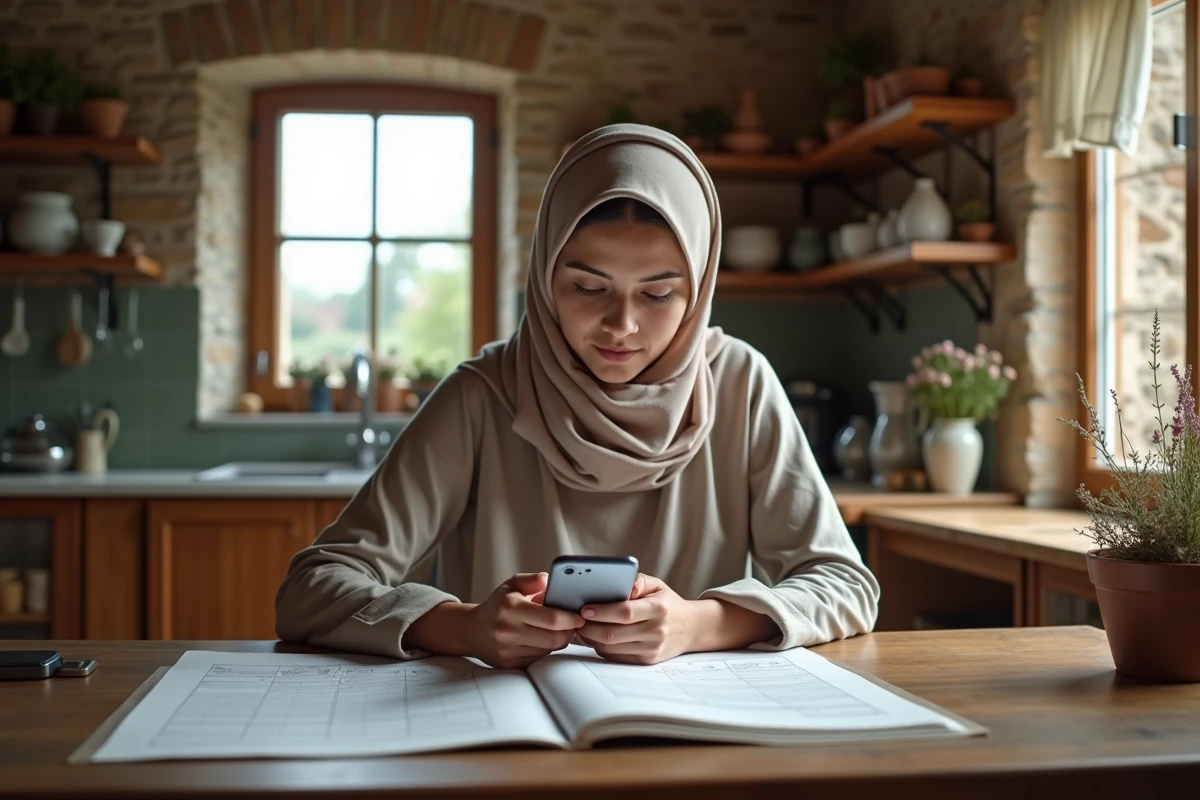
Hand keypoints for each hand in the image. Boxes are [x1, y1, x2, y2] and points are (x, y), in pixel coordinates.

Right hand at [464, 573, 584, 669]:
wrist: (473, 630)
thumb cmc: (498, 605)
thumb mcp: (512, 584)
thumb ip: (533, 580)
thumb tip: (550, 580)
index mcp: (511, 607)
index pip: (552, 619)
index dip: (570, 619)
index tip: (579, 616)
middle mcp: (508, 630)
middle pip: (554, 638)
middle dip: (569, 632)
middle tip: (573, 624)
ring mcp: (508, 649)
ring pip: (548, 650)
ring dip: (558, 641)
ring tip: (557, 630)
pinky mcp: (510, 664)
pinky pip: (538, 659)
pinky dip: (546, 650)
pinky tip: (542, 639)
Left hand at [575, 573, 697, 664]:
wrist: (691, 628)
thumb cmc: (668, 603)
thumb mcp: (657, 585)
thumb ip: (638, 581)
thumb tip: (622, 585)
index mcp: (659, 608)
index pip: (625, 612)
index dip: (602, 611)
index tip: (584, 608)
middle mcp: (656, 631)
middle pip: (613, 634)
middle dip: (589, 627)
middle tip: (576, 620)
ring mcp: (651, 649)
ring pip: (611, 647)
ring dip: (591, 639)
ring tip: (582, 627)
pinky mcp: (646, 661)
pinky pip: (616, 656)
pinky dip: (601, 648)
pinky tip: (595, 637)